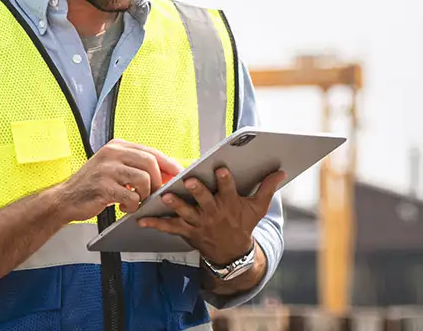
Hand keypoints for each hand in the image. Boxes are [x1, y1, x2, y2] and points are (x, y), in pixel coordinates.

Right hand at [56, 139, 182, 220]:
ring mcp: (107, 169)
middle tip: (155, 194)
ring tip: (135, 200)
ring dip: (144, 195)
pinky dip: (131, 205)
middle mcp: (113, 153)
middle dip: (158, 181)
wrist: (65, 199)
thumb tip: (167, 173)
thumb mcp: (114, 168)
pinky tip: (123, 206)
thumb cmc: (93, 185)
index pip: (151, 151)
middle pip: (150, 162)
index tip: (180, 174)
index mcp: (117, 146)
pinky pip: (131, 196)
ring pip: (143, 179)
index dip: (169, 164)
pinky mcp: (103, 187)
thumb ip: (135, 166)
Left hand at [137, 167, 284, 264]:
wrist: (232, 254)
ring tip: (164, 197)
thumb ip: (267, 187)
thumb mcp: (257, 207)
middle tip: (190, 181)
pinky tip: (141, 220)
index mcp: (231, 205)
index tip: (221, 169)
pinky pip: (169, 227)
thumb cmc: (243, 224)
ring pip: (186, 213)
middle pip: (206, 201)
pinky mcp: (187, 231)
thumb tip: (281, 171)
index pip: (230, 190)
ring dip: (175, 205)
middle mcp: (214, 214)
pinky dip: (155, 224)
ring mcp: (199, 223)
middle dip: (198, 191)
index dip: (225, 180)